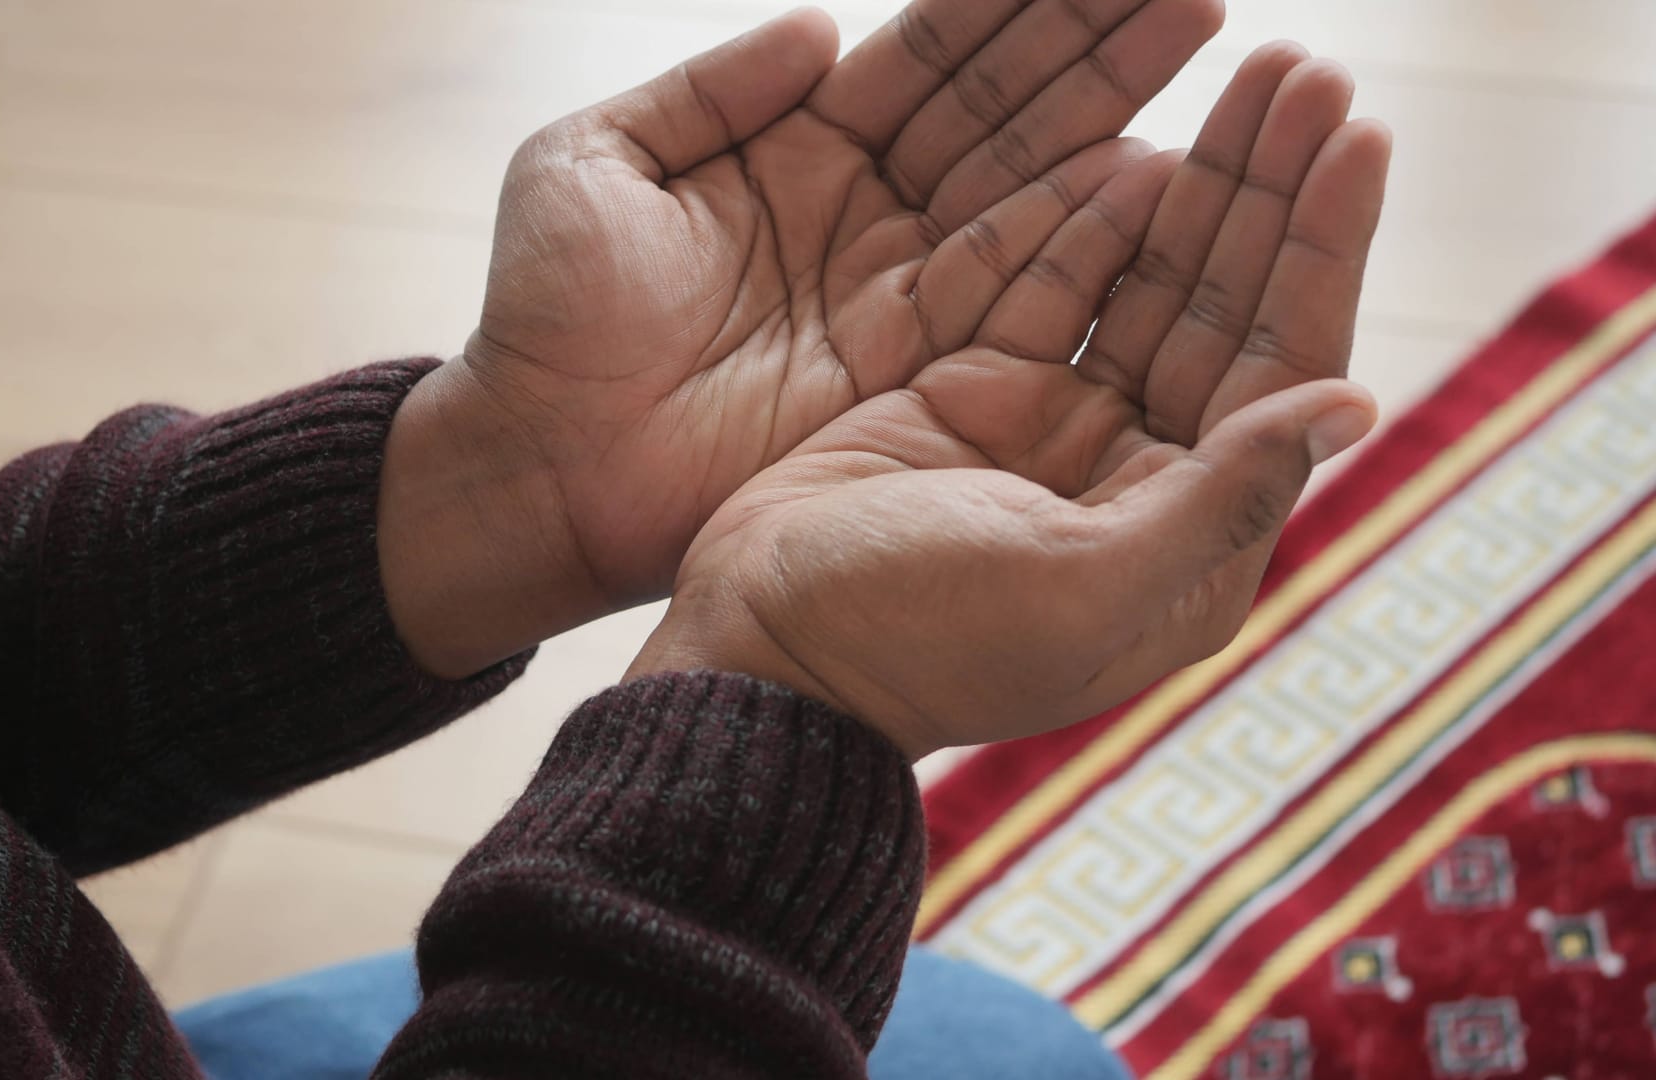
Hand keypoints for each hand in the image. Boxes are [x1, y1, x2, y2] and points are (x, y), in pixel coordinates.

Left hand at [379, 0, 1227, 676]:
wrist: (536, 468)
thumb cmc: (541, 318)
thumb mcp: (589, 168)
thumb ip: (705, 91)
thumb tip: (824, 27)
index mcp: (796, 144)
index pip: (930, 53)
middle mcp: (868, 210)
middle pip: (1004, 108)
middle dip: (1100, 42)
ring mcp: (896, 291)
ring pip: (1027, 187)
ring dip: (1117, 116)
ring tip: (1209, 45)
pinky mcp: (908, 373)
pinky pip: (1008, 291)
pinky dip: (1080, 236)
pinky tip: (1152, 171)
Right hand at [629, 46, 1392, 759]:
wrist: (761, 648)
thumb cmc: (918, 639)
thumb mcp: (1080, 584)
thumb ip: (1220, 499)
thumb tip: (1357, 404)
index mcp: (1191, 542)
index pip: (1283, 369)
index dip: (1321, 248)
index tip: (1359, 134)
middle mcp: (1140, 482)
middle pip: (1225, 310)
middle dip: (1268, 191)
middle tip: (1309, 71)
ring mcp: (1055, 434)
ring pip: (1147, 286)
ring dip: (1199, 186)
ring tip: (1254, 75)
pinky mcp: (975, 396)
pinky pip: (1050, 288)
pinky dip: (1091, 219)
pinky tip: (1139, 143)